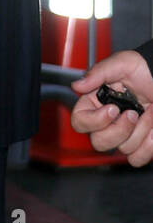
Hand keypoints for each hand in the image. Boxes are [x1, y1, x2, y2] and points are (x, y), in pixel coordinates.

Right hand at [70, 49, 152, 166]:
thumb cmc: (144, 69)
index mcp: (96, 102)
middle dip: (120, 130)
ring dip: (141, 131)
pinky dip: (148, 147)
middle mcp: (107, 121)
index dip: (94, 120)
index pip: (80, 121)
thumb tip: (77, 86)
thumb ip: (98, 73)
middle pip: (99, 142)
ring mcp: (124, 134)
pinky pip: (137, 158)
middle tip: (133, 113)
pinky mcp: (139, 144)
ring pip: (122, 149)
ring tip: (149, 112)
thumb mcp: (122, 63)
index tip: (112, 109)